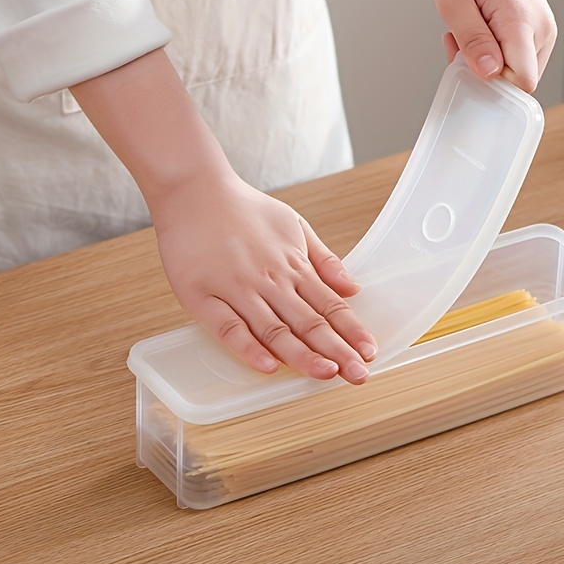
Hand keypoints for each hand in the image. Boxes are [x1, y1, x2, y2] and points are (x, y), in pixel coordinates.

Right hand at [70, 49, 376, 384]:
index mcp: (293, 266)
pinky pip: (229, 328)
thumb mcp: (294, 224)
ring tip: (326, 373)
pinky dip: (249, 348)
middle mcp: (270, 280)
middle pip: (308, 322)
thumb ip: (323, 260)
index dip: (351, 331)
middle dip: (337, 351)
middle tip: (359, 374)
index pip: (329, 305)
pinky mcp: (203, 297)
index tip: (369, 352)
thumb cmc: (243, 209)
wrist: (194, 188)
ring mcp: (237, 289)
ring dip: (302, 354)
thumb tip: (353, 288)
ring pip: (274, 329)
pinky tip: (268, 366)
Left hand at [434, 0, 555, 92]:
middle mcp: (541, 29)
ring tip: (470, 33)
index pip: (522, 82)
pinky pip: (517, 60)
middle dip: (485, 74)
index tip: (469, 67)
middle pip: (517, 81)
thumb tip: (489, 74)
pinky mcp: (540, 31)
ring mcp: (544, 31)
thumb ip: (472, 41)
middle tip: (460, 45)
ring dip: (487, 63)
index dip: (493, 86)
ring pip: (516, 73)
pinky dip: (495, 54)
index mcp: (521, 21)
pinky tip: (481, 32)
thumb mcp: (454, 1)